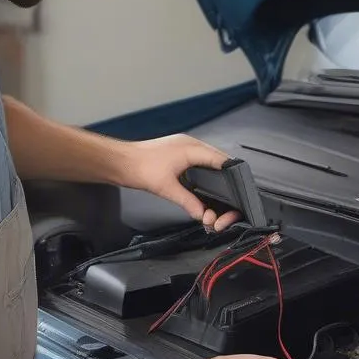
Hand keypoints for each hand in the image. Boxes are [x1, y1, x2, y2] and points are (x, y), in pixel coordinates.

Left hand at [121, 134, 240, 229]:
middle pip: (218, 161)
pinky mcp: (177, 154)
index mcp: (192, 148)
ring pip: (208, 162)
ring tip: (217, 194)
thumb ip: (188, 201)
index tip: (237, 188)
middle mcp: (190, 145)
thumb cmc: (140, 168)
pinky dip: (204, 174)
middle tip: (226, 199)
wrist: (121, 161)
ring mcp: (183, 148)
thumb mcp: (167, 188)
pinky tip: (202, 187)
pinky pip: (198, 162)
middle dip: (224, 180)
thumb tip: (203, 214)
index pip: (221, 159)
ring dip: (214, 177)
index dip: (232, 174)